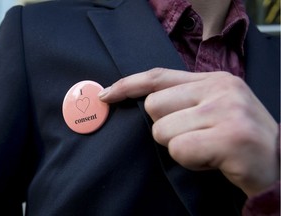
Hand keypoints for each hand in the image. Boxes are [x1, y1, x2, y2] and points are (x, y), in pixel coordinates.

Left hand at [99, 68, 278, 196]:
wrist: (278, 163)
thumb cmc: (238, 137)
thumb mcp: (212, 108)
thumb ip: (182, 100)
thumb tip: (143, 101)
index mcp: (213, 80)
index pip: (158, 76)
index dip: (128, 85)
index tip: (106, 94)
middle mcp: (220, 89)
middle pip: (154, 106)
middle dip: (166, 127)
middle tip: (194, 135)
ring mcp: (226, 111)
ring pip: (162, 130)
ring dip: (179, 146)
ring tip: (205, 147)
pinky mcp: (230, 137)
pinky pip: (180, 149)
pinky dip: (190, 160)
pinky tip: (211, 159)